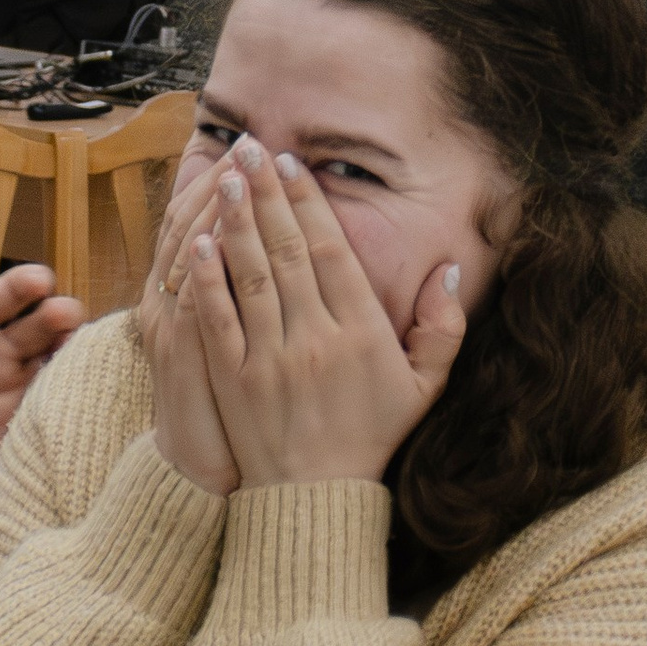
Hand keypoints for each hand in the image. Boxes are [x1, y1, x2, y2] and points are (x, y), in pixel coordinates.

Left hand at [0, 267, 84, 504]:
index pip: (9, 296)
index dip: (28, 284)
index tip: (40, 282)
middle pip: (42, 326)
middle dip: (60, 314)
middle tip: (63, 315)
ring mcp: (4, 391)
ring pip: (53, 364)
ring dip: (70, 353)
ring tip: (76, 345)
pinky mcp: (6, 428)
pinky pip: (44, 409)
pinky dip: (62, 396)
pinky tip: (71, 386)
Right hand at [135, 142, 237, 498]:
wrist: (203, 470)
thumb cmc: (224, 408)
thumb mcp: (217, 346)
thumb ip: (227, 299)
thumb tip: (238, 250)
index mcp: (181, 296)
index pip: (195, 223)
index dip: (219, 185)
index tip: (252, 153)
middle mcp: (168, 303)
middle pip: (191, 226)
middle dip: (222, 184)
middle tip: (247, 145)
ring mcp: (171, 327)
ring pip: (184, 256)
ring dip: (211, 212)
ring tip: (235, 173)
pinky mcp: (182, 357)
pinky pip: (189, 304)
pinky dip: (196, 271)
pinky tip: (210, 238)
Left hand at [183, 137, 465, 484]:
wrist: (315, 496)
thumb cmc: (371, 436)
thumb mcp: (424, 386)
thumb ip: (442, 327)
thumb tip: (449, 268)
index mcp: (361, 334)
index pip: (330, 251)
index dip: (309, 203)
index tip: (293, 165)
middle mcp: (315, 339)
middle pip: (287, 250)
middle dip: (268, 194)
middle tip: (252, 148)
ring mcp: (270, 358)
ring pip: (249, 274)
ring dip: (236, 221)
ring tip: (227, 176)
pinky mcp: (232, 378)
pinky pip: (217, 318)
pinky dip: (205, 278)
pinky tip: (196, 240)